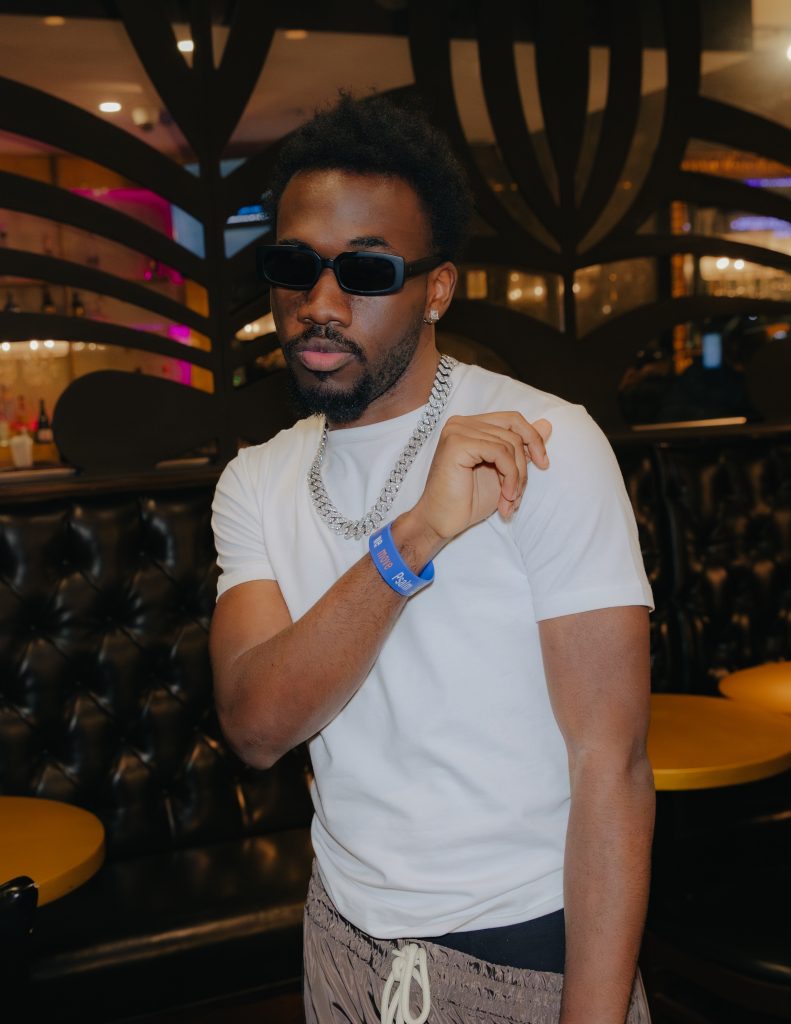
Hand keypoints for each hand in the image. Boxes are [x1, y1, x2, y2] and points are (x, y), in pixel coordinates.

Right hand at [410, 412, 551, 544]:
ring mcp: (458, 431)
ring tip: (509, 500)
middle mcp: (462, 423)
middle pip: (514, 430)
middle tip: (519, 492)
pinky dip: (510, 476)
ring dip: (516, 477)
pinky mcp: (457, 443)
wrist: (442, 522)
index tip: (543, 464)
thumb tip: (547, 424)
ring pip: (509, 443)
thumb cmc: (467, 501)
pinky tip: (505, 496)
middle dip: (524, 464)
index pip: (513, 419)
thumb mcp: (504, 473)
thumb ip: (521, 448)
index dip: (533, 439)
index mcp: (471, 426)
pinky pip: (499, 452)